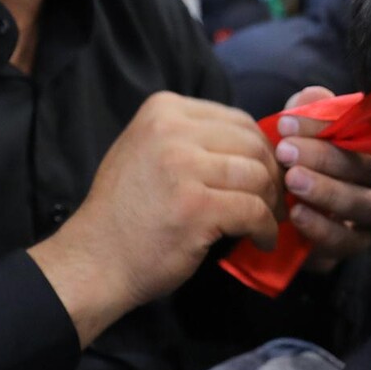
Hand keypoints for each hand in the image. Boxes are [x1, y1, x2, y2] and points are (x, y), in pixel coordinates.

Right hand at [32, 93, 283, 344]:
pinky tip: (261, 240)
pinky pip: (254, 210)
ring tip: (269, 222)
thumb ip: (192, 139)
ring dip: (272, 204)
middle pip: (253, 145)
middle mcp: (172, 130)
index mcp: (163, 109)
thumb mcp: (148, 151)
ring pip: (258, 176)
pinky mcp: (196, 206)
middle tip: (276, 202)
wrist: (95, 260)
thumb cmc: (127, 212)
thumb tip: (256, 143)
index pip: (237, 120)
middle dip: (274, 176)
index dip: (261, 150)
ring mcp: (183, 167)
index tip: (266, 175)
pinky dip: (266, 229)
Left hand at [275, 86, 370, 268]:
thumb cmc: (304, 158)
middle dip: (325, 158)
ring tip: (292, 181)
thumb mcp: (303, 130)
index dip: (326, 126)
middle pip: (367, 169)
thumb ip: (308, 112)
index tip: (286, 124)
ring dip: (327, 193)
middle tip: (286, 152)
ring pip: (364, 207)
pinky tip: (298, 215)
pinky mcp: (357, 246)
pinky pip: (348, 242)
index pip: (363, 131)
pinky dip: (323, 229)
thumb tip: (312, 97)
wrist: (287, 206)